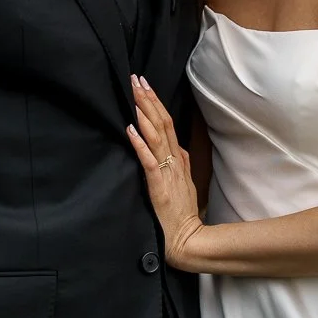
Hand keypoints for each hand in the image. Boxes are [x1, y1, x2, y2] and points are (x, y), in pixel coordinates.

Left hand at [128, 77, 204, 269]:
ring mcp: (168, 172)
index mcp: (178, 158)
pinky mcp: (159, 187)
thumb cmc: (180, 213)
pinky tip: (130, 130)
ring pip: (156, 136)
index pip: (167, 123)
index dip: (155, 103)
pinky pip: (149, 162)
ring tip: (134, 96)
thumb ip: (177, 162)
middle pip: (162, 123)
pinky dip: (140, 144)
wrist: (187, 238)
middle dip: (148, 100)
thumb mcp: (181, 181)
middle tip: (136, 79)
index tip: (144, 85)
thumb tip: (173, 145)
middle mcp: (174, 160)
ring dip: (144, 114)